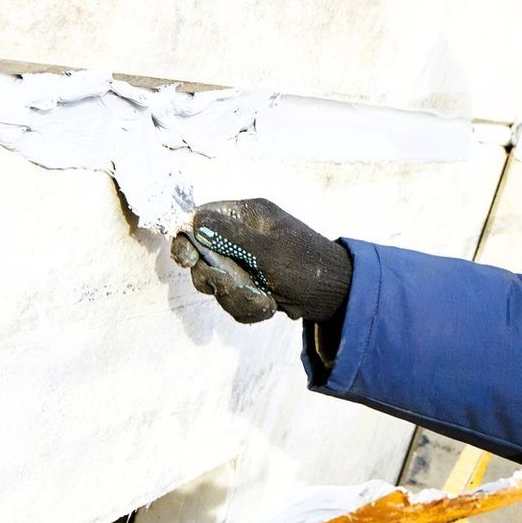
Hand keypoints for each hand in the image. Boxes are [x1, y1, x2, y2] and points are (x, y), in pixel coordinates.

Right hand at [170, 198, 352, 324]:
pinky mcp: (248, 282)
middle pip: (202, 255)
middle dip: (218, 279)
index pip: (202, 218)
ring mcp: (244, 260)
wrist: (335, 296)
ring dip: (237, 298)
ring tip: (266, 301)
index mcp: (248, 215)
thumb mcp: (268, 251)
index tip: (186, 260)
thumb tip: (195, 221)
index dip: (188, 238)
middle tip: (234, 287)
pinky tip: (270, 305)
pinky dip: (247, 307)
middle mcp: (242, 235)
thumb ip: (231, 237)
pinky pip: (230, 297)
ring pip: (216, 282)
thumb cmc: (307, 266)